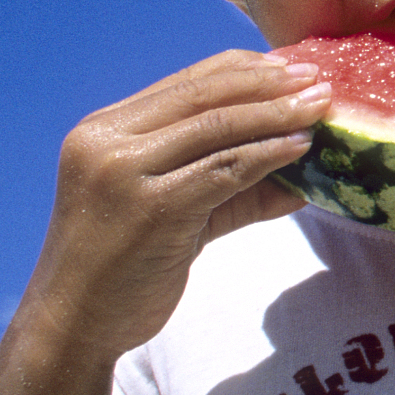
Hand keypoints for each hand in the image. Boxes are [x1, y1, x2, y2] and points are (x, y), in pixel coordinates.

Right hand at [18, 51, 322, 361]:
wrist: (72, 327)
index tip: (294, 67)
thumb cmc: (123, 265)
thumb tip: (304, 152)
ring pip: (218, 127)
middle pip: (205, 96)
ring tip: (321, 109)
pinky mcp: (151, 207)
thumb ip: (228, 177)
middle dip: (270, 84)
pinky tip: (300, 149)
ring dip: (278, 115)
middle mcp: (105, 140)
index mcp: (103, 128)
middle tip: (319, 80)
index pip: (187, 81)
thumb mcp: (171, 206)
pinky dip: (269, 155)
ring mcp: (123, 172)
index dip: (247, 70)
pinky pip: (224, 169)